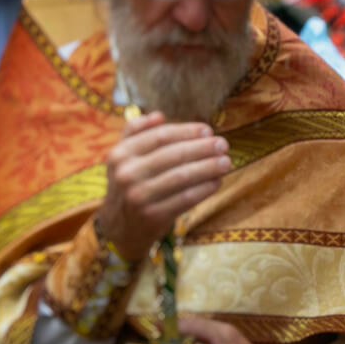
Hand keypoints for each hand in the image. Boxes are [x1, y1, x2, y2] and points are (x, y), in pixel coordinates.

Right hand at [93, 112, 229, 259]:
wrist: (118, 228)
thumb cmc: (129, 184)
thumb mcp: (123, 157)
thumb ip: (135, 131)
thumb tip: (159, 115)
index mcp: (120, 154)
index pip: (160, 136)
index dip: (187, 131)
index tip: (208, 130)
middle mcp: (127, 174)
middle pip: (174, 155)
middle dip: (204, 148)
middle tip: (224, 144)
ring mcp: (139, 196)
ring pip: (183, 176)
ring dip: (209, 167)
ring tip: (226, 162)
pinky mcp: (153, 216)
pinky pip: (187, 198)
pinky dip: (206, 188)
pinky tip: (217, 181)